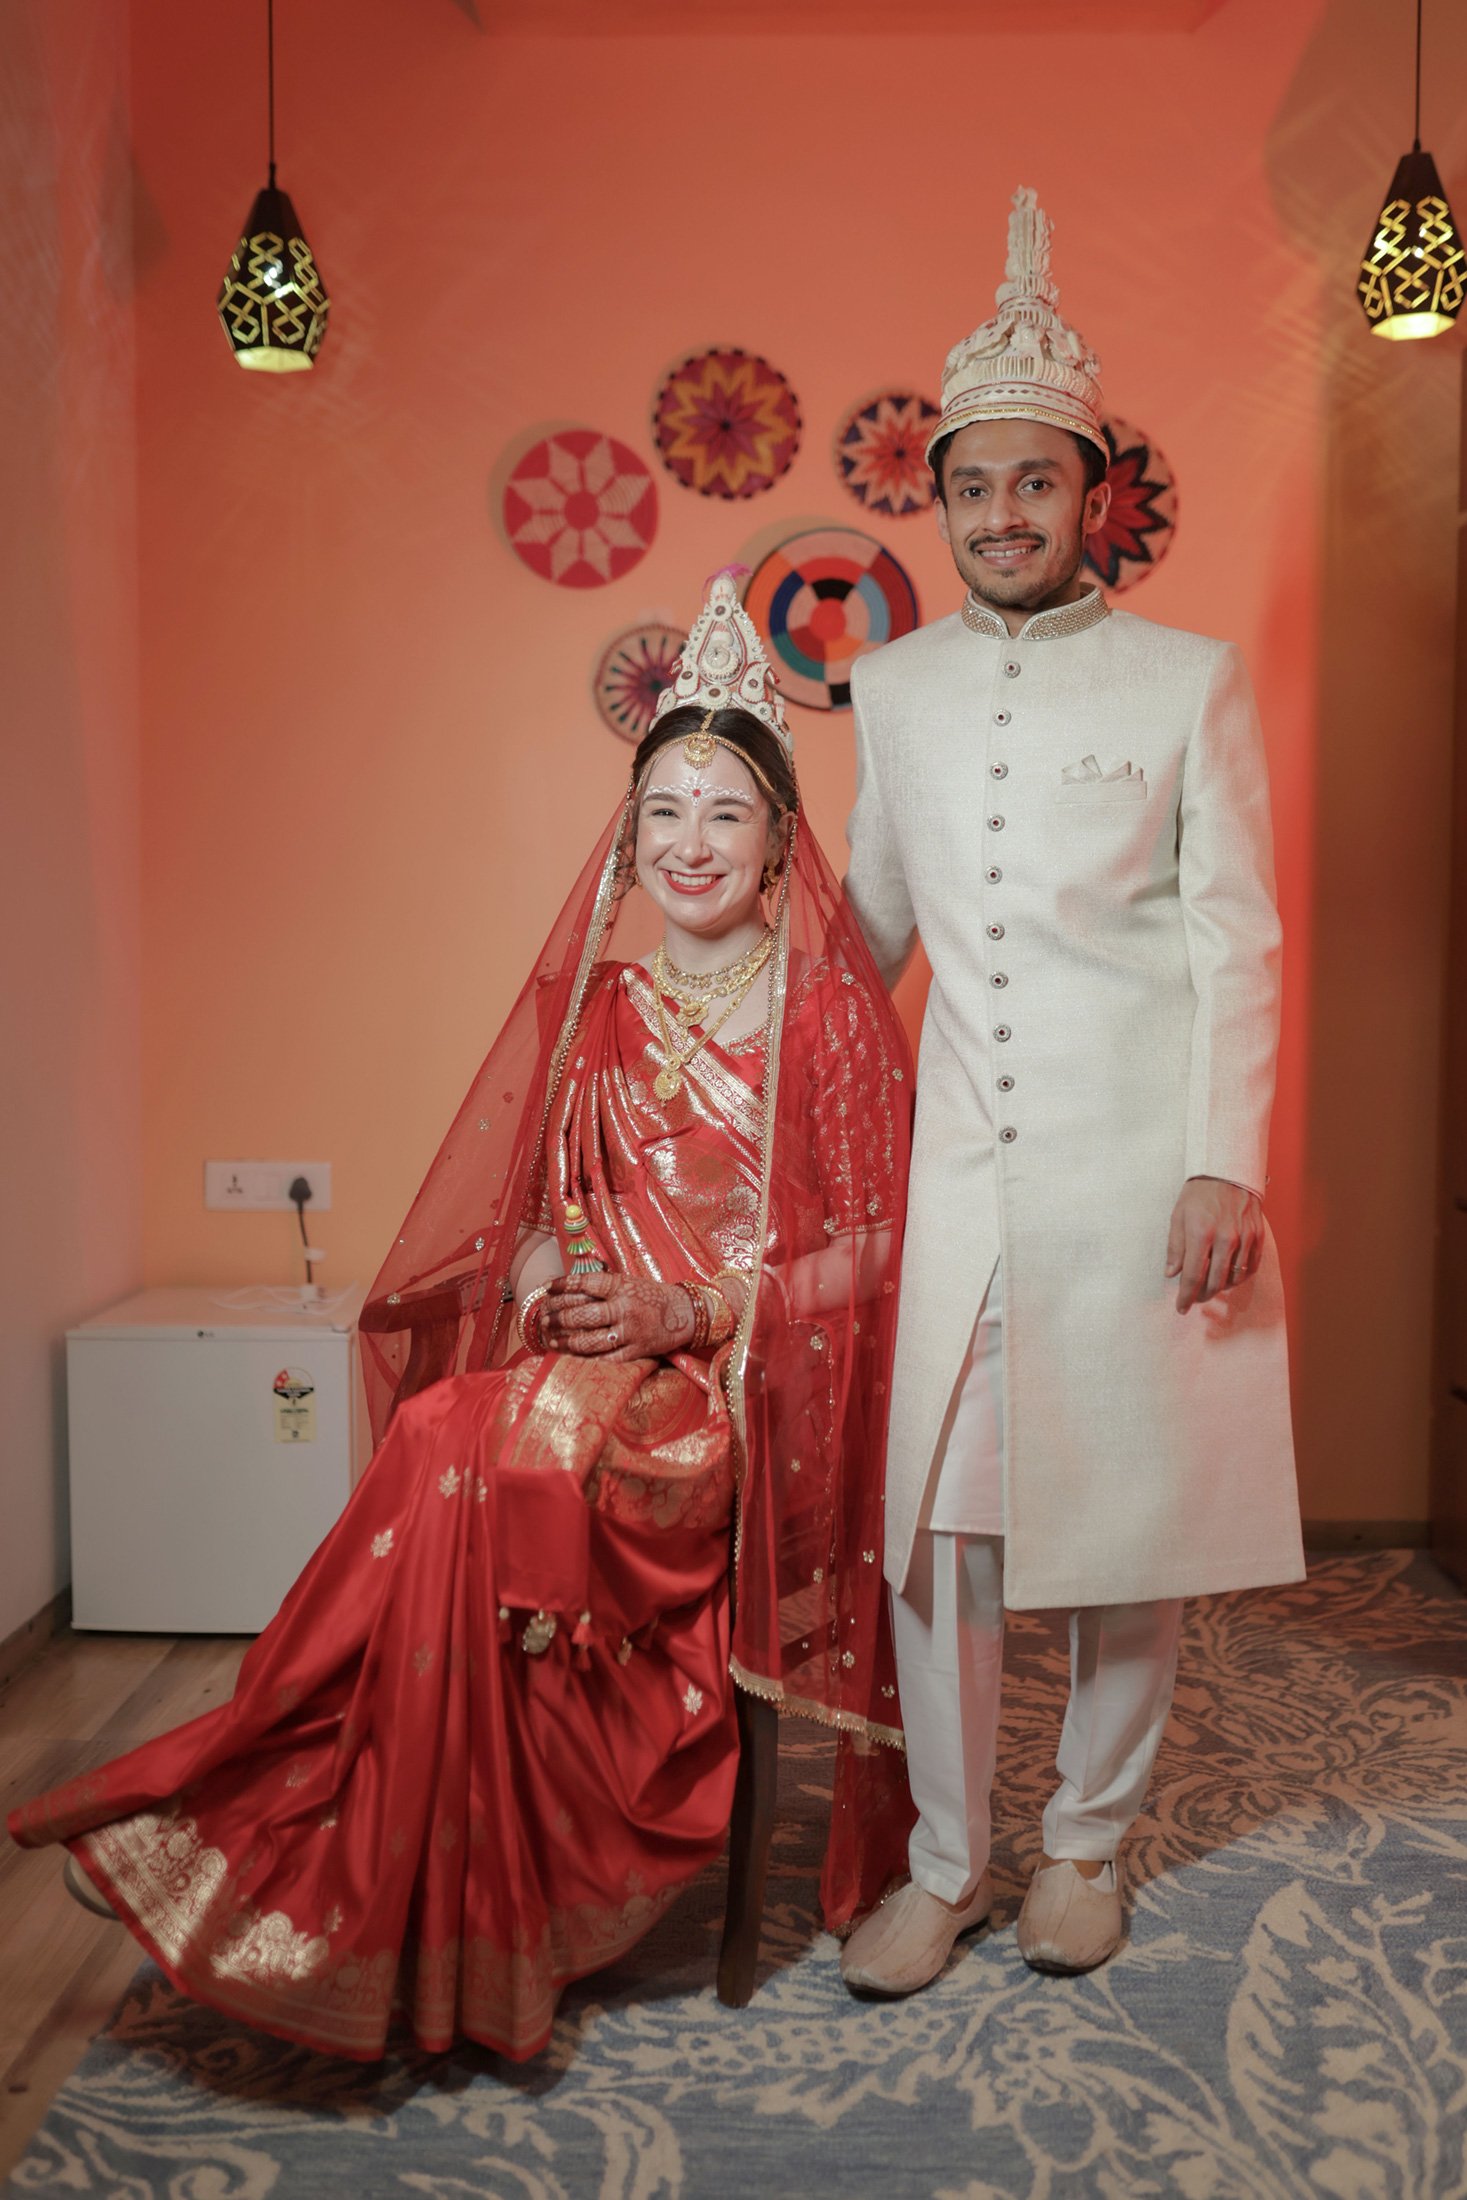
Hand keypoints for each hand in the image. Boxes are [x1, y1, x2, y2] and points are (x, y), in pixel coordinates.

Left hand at [539, 1271, 695, 1359]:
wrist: (685, 1313)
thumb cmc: (651, 1296)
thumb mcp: (628, 1282)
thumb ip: (602, 1286)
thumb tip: (566, 1288)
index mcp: (621, 1286)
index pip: (584, 1283)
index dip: (562, 1285)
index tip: (547, 1288)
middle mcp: (624, 1307)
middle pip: (581, 1314)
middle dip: (556, 1318)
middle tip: (543, 1320)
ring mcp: (630, 1331)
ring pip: (588, 1340)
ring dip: (565, 1341)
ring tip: (550, 1340)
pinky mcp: (635, 1352)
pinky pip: (605, 1358)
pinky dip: (584, 1358)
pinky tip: (570, 1356)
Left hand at [1165, 1177, 1262, 1312]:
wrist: (1227, 1171)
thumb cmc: (1198, 1194)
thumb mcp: (1178, 1216)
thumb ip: (1175, 1247)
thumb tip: (1171, 1273)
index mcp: (1201, 1234)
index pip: (1193, 1276)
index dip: (1186, 1296)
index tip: (1181, 1308)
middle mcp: (1225, 1238)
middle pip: (1215, 1282)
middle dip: (1202, 1295)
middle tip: (1194, 1298)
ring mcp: (1244, 1238)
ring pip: (1234, 1278)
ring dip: (1221, 1287)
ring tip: (1210, 1286)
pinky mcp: (1257, 1235)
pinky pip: (1250, 1267)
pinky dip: (1239, 1277)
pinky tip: (1229, 1276)